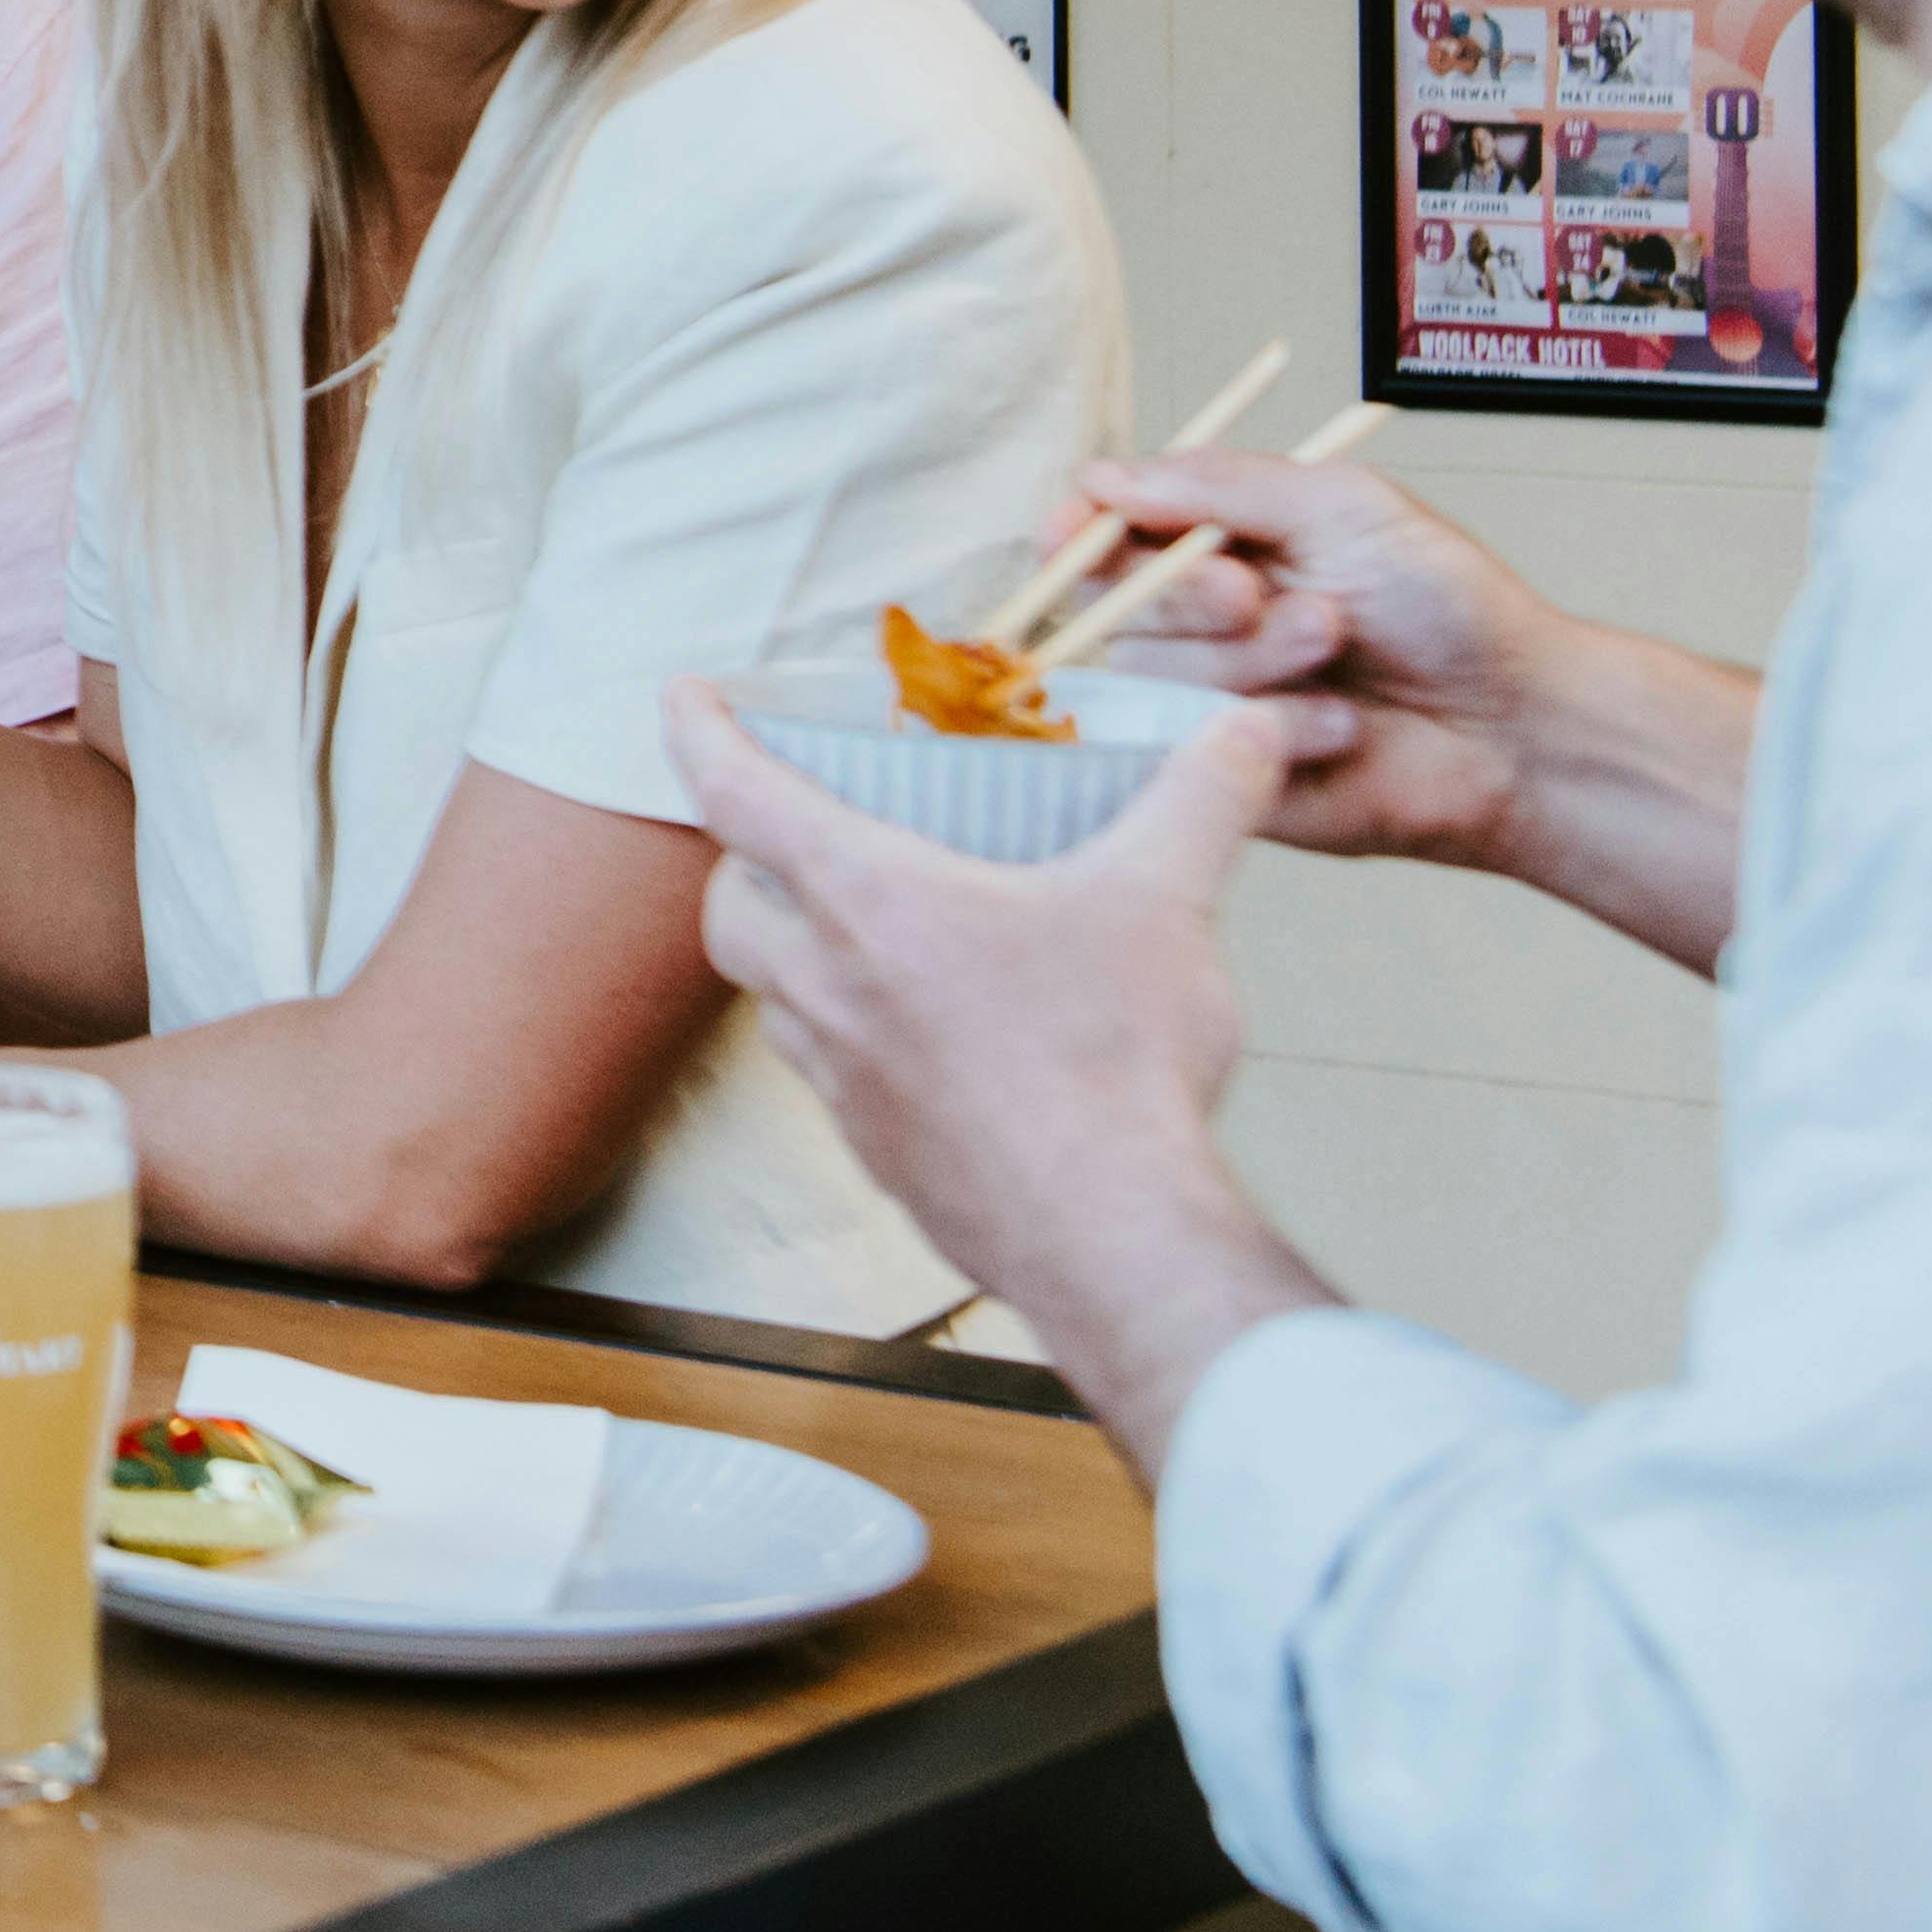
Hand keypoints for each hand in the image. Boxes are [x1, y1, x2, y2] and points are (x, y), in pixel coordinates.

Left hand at [666, 679, 1330, 1466]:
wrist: (1110, 1237)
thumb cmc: (1114, 1061)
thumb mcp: (1165, 900)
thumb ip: (1203, 797)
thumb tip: (1248, 726)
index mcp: (868, 903)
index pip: (739, 794)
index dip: (700, 733)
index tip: (683, 694)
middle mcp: (827, 987)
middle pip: (729, 908)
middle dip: (741, 862)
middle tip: (788, 835)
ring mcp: (844, 1081)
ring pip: (774, 998)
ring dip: (796, 955)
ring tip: (863, 933)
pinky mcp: (878, 1153)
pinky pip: (832, 1078)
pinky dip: (852, 1038)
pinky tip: (924, 1037)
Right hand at [1055, 446, 1575, 869]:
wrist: (1517, 726)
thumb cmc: (1449, 607)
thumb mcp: (1341, 505)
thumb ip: (1218, 484)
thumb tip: (1100, 480)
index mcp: (1219, 544)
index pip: (1105, 531)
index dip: (1076, 531)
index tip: (1071, 533)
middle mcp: (1200, 622)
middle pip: (1112, 597)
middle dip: (1189, 590)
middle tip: (1256, 591)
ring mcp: (1207, 700)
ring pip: (1154, 670)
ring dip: (1254, 655)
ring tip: (1338, 650)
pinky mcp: (1224, 774)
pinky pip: (1200, 744)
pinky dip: (1277, 726)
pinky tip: (1342, 726)